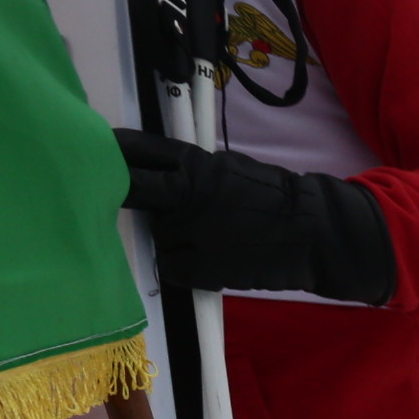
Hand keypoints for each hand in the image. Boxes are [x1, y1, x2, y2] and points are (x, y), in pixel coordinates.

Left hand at [115, 126, 394, 302]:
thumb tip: (166, 176)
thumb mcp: (230, 169)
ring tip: (201, 239)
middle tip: (124, 198)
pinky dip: (183, 266)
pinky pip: (171, 267)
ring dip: (170, 237)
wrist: (314, 234)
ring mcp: (191, 233)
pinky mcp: (200, 267)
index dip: (117, 153)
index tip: (105, 157)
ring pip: (157, 235)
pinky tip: (206, 261)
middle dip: (126, 192)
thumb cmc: (277, 199)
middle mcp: (186, 194)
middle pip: (133, 190)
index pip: (139, 150)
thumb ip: (194, 171)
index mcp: (195, 164)